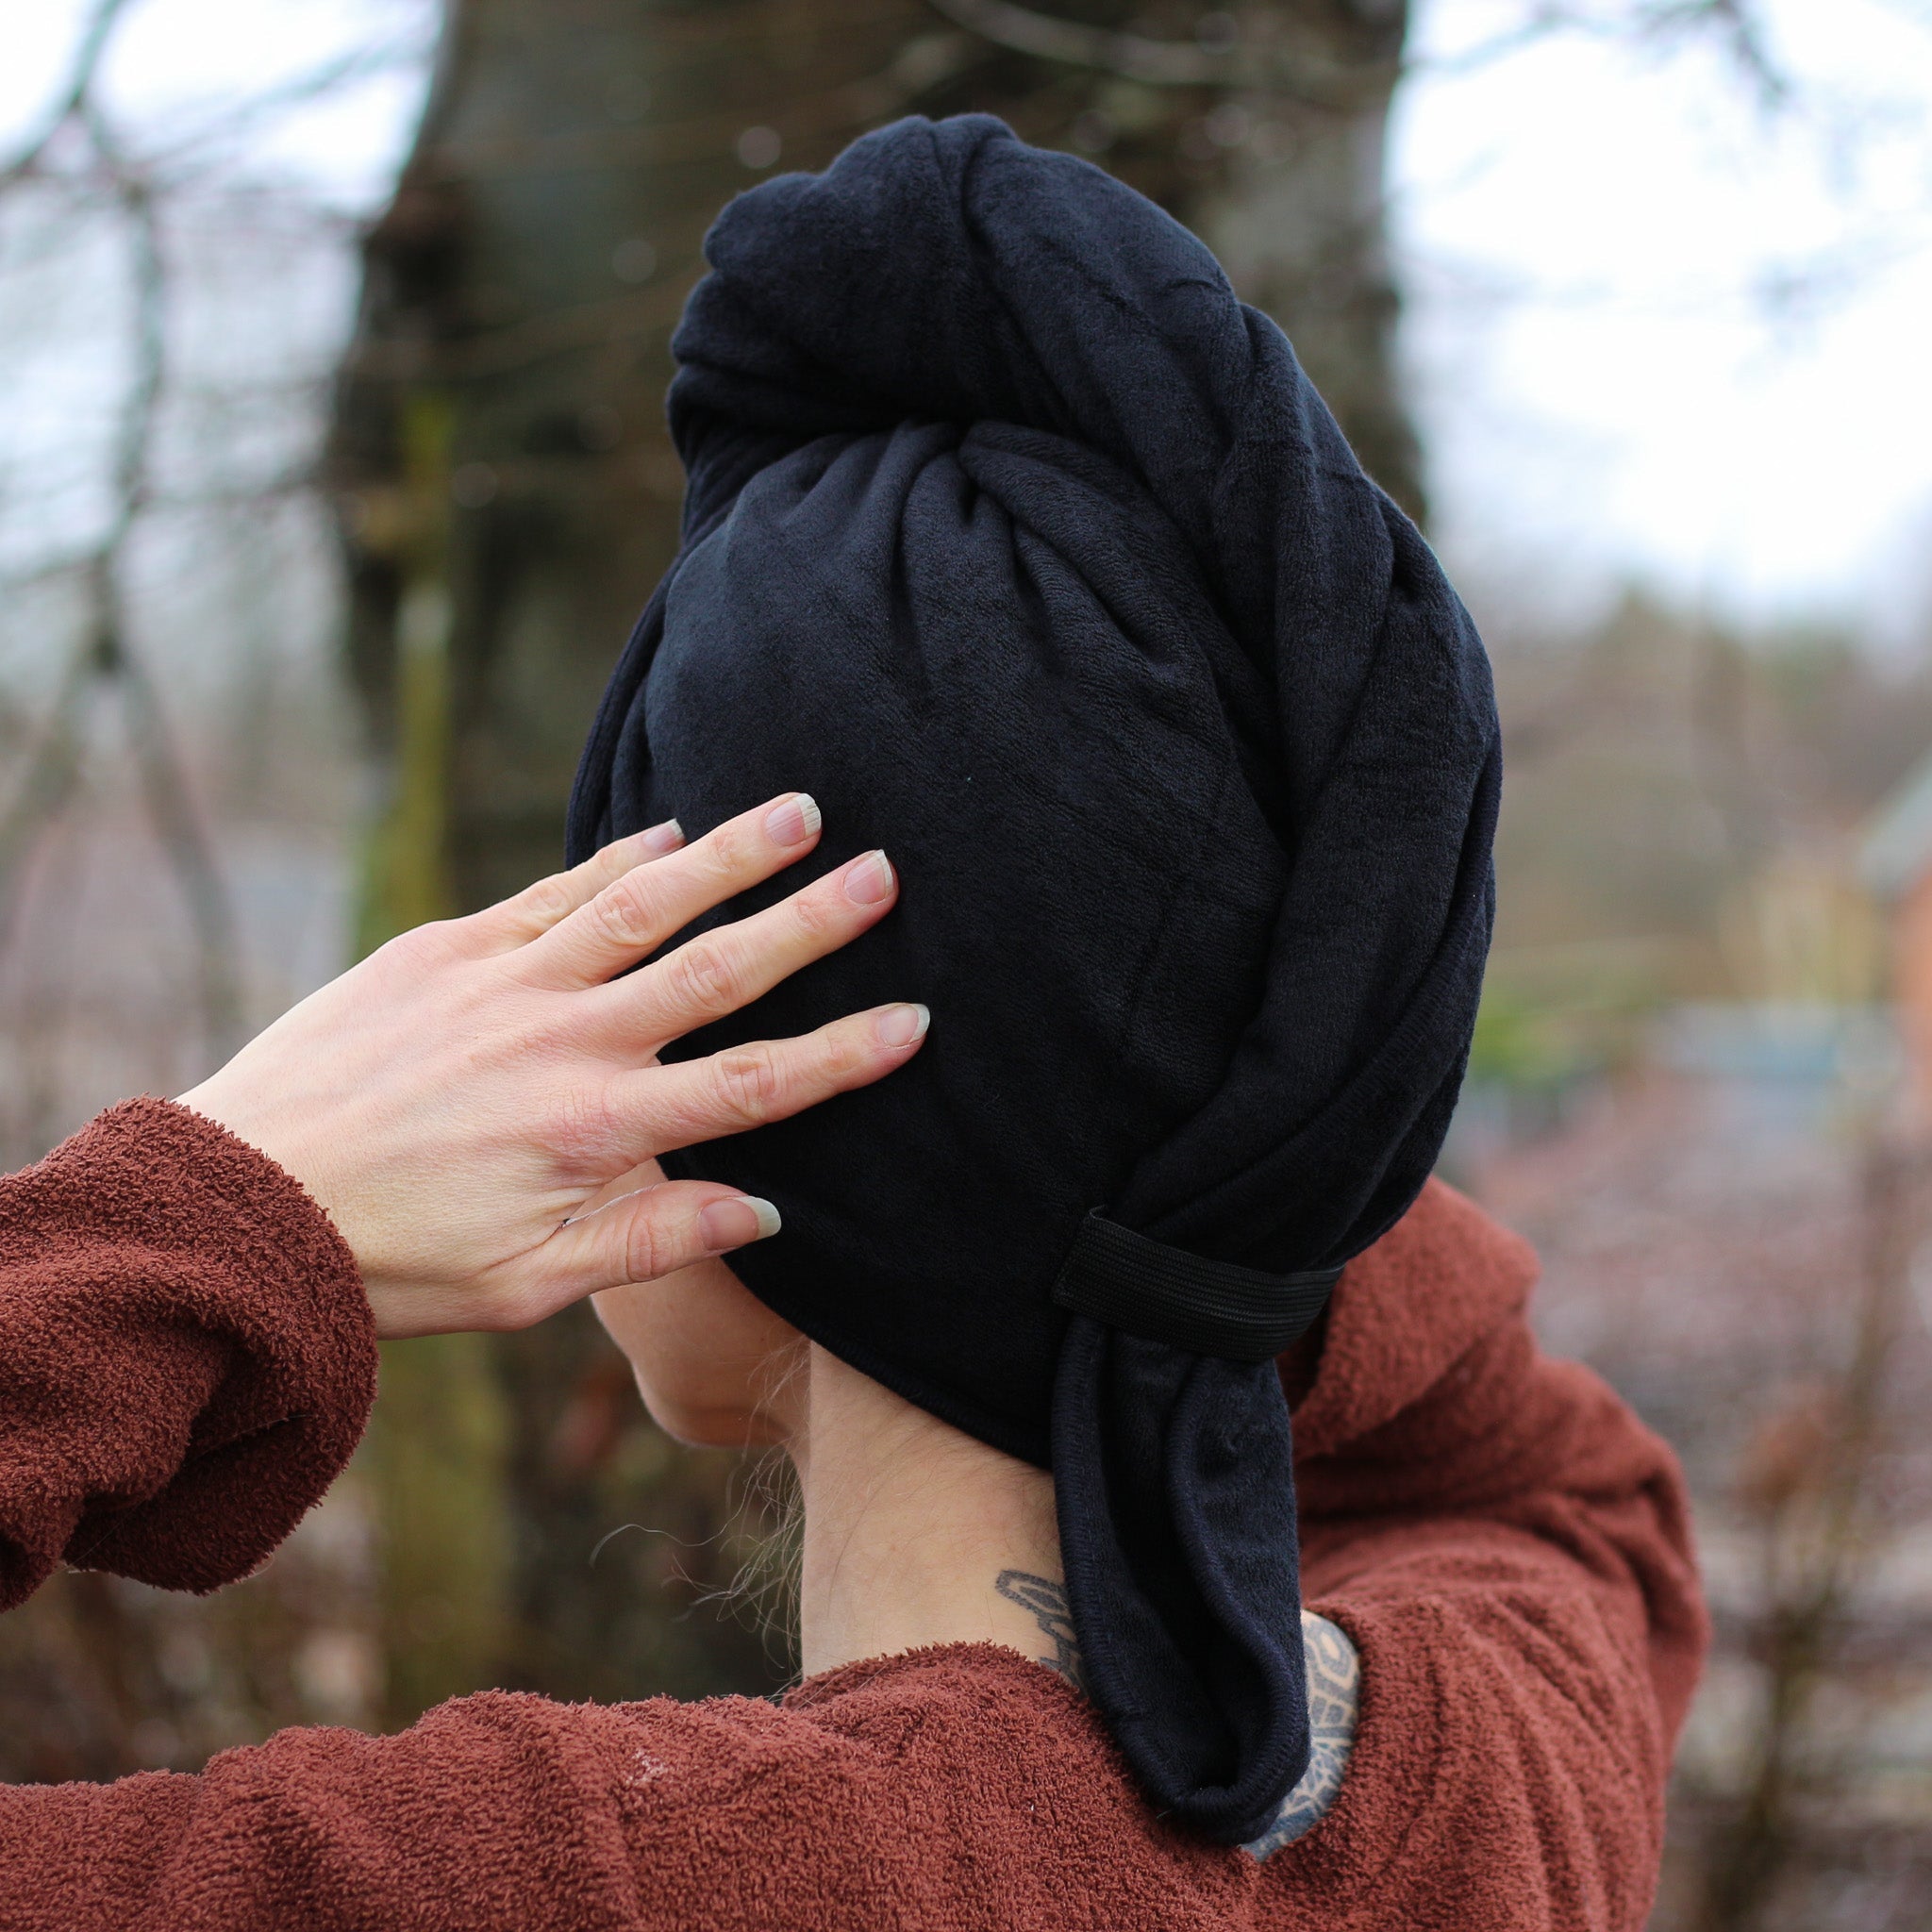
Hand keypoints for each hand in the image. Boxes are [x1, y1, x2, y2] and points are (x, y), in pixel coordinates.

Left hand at [178, 794, 924, 1338]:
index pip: (749, 1087)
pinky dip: (616, 860)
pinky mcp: (443, 949)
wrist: (242, 1197)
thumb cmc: (392, 1259)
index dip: (841, 1056)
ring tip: (798, 810)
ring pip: (638, 906)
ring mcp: (501, 984)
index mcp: (593, 1132)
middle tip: (882, 873)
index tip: (915, 1021)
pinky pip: (550, 893)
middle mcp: (562, 1042)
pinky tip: (669, 834)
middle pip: (713, 971)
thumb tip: (766, 1212)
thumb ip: (652, 1243)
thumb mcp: (529, 1283)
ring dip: (725, 856)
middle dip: (808, 922)